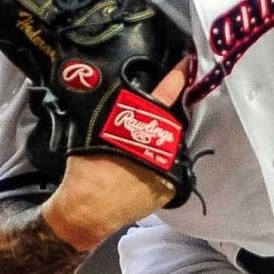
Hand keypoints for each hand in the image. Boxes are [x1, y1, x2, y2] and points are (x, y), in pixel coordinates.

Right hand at [39, 61, 188, 249]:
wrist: (86, 210)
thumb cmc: (86, 169)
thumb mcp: (94, 131)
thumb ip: (114, 114)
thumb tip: (123, 102)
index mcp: (142, 127)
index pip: (165, 94)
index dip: (177, 77)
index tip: (188, 63)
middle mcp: (163, 146)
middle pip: (170, 124)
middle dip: (162, 121)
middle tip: (146, 124)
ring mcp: (170, 168)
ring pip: (171, 146)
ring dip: (160, 144)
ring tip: (139, 152)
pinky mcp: (172, 188)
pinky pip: (171, 170)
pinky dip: (160, 167)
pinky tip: (142, 172)